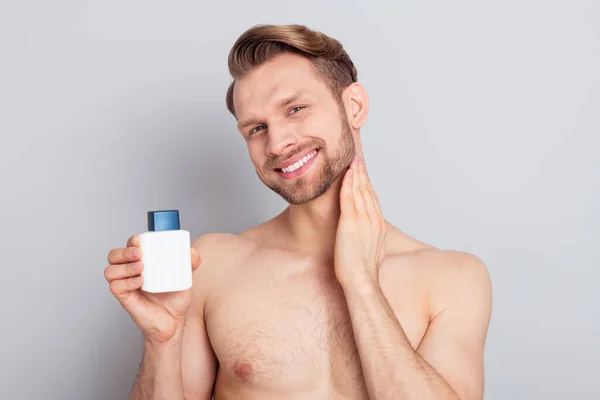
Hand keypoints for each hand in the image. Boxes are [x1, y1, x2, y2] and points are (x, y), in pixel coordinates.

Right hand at [104, 234, 200, 343]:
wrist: (173, 322)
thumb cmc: (175, 299)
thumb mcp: (185, 279)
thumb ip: (190, 264)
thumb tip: (192, 251)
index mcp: (142, 262)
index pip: (129, 246)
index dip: (131, 241)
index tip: (139, 240)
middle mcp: (130, 272)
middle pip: (114, 256)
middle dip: (124, 252)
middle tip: (139, 254)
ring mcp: (125, 285)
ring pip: (110, 270)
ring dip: (124, 267)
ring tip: (141, 269)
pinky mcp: (124, 299)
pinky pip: (115, 287)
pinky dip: (126, 283)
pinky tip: (139, 283)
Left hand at [334, 155, 386, 288]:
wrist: (362, 280)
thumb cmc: (363, 272)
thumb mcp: (370, 251)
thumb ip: (368, 240)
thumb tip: (365, 239)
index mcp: (378, 226)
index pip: (373, 199)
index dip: (367, 183)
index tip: (363, 172)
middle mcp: (373, 219)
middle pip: (368, 191)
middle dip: (363, 173)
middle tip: (358, 158)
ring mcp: (363, 220)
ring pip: (359, 191)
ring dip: (356, 174)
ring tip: (352, 161)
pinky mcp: (350, 223)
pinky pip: (349, 198)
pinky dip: (348, 184)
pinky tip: (346, 174)